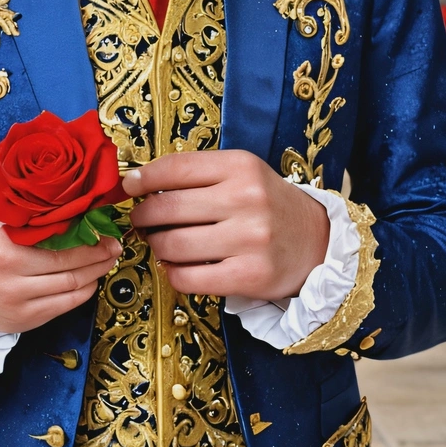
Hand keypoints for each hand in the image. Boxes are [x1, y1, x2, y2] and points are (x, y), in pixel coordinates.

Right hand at [0, 209, 122, 335]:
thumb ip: (23, 208)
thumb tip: (63, 193)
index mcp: (1, 244)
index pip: (54, 236)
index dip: (83, 229)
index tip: (99, 221)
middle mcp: (8, 274)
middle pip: (67, 262)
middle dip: (97, 252)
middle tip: (113, 242)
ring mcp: (17, 300)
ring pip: (70, 285)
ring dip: (96, 271)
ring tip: (108, 258)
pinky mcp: (23, 321)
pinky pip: (64, 305)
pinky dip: (84, 291)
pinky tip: (92, 279)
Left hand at [123, 150, 328, 301]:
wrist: (317, 242)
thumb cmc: (269, 205)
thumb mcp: (242, 174)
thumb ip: (199, 175)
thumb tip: (141, 184)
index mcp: (241, 166)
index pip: (175, 168)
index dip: (143, 178)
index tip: (128, 187)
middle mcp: (245, 199)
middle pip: (166, 208)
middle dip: (143, 216)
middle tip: (141, 220)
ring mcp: (249, 239)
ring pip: (172, 245)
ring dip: (156, 246)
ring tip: (161, 243)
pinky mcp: (249, 276)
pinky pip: (188, 279)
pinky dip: (173, 274)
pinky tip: (177, 267)